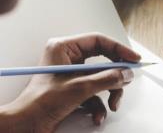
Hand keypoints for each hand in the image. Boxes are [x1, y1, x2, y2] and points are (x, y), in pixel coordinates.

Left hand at [0, 33, 140, 132]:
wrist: (26, 126)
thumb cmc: (39, 103)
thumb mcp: (79, 88)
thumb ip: (107, 79)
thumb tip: (125, 73)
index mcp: (64, 48)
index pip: (99, 41)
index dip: (119, 49)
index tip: (133, 59)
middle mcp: (68, 58)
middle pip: (103, 61)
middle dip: (115, 76)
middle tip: (126, 80)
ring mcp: (71, 74)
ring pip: (102, 78)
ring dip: (109, 93)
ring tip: (112, 104)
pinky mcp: (73, 89)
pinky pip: (95, 91)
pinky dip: (99, 104)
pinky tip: (98, 114)